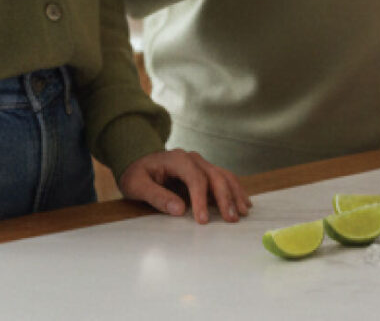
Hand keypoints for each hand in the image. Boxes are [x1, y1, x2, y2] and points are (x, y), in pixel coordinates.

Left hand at [117, 148, 251, 223]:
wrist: (137, 162)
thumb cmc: (136, 175)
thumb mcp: (137, 185)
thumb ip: (156, 196)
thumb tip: (179, 209)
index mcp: (176, 159)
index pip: (195, 178)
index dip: (201, 200)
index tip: (203, 220)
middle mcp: (192, 158)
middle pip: (214, 176)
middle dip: (225, 198)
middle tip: (231, 219)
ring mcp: (200, 163)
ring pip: (224, 176)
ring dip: (235, 194)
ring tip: (243, 212)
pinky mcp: (204, 171)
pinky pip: (224, 178)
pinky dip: (235, 190)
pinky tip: (243, 203)